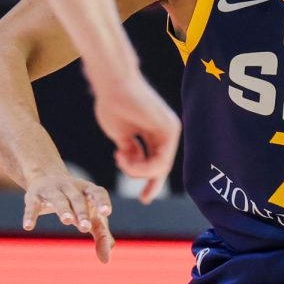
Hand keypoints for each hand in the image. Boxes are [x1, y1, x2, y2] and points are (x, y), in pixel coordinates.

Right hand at [22, 173, 115, 262]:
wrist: (47, 176)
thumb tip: (105, 260)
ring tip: (67, 221)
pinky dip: (30, 215)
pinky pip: (32, 206)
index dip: (102, 202)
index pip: (98, 193)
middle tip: (85, 227)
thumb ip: (101, 235)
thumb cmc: (77, 202)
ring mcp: (52, 190)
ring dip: (64, 210)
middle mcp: (71, 187)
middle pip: (77, 199)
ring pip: (59, 199)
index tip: (106, 213)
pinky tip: (28, 227)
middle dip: (82, 212)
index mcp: (88, 190)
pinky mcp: (34, 196)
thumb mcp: (91, 215)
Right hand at [89, 69, 180, 204]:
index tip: (144, 199)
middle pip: (160, 167)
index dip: (150, 182)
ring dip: (137, 171)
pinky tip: (123, 157)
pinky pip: (160, 161)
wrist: (112, 83)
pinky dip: (142, 167)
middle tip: (141, 196)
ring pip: (160, 167)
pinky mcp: (169, 130)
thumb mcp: (121, 135)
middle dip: (146, 181)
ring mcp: (170, 130)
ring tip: (120, 159)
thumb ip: (130, 151)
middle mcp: (167, 132)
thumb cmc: (112, 104)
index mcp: (156, 133)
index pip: (157, 162)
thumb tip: (133, 165)